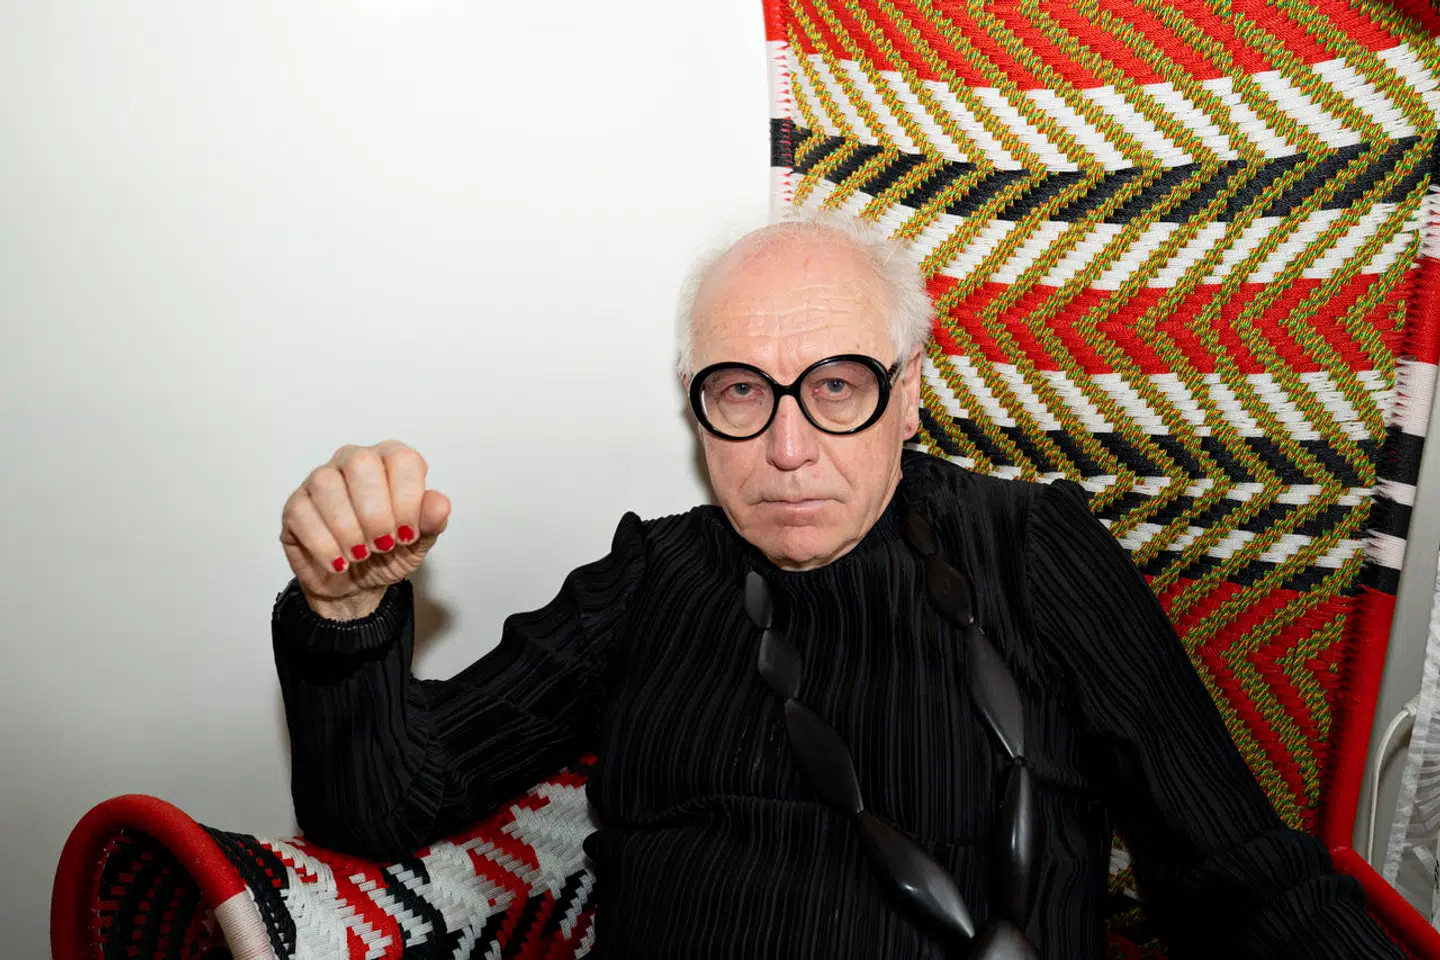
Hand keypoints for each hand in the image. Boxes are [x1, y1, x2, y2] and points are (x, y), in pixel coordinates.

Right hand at [280, 440, 450, 619]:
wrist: (355, 587)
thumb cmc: (388, 554)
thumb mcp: (418, 544)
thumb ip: (431, 522)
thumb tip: (439, 503)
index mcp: (390, 462)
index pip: (402, 458)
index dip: (407, 499)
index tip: (408, 534)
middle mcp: (353, 462)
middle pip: (361, 462)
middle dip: (376, 512)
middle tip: (384, 544)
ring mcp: (320, 480)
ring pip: (327, 484)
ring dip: (348, 528)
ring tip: (361, 555)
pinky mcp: (295, 506)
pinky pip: (302, 512)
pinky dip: (324, 544)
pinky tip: (339, 562)